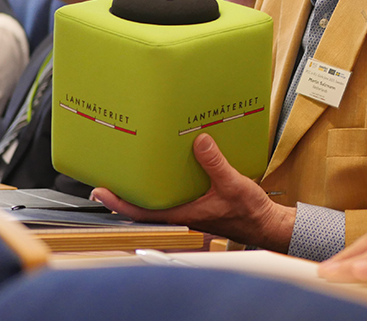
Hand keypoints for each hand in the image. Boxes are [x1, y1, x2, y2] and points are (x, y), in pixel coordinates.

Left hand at [91, 133, 295, 251]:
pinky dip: (161, 189)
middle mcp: (182, 216)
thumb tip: (200, 142)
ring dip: (141, 194)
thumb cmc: (249, 213)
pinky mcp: (196, 208)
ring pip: (156, 206)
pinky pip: (171, 200)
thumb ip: (215, 163)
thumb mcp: (233, 184)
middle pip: (143, 209)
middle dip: (123, 197)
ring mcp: (188, 213)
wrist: (264, 225)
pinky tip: (162, 176)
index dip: (119, 202)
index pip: (142, 212)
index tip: (101, 191)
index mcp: (184, 214)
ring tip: (128, 177)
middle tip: (105, 182)